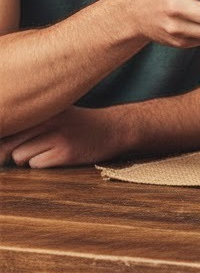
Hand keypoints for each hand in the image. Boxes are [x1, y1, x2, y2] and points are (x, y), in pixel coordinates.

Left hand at [0, 106, 129, 166]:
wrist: (115, 128)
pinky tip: (58, 156)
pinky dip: (42, 165)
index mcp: (42, 107)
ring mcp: (57, 134)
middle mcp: (48, 118)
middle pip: (6, 143)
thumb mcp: (55, 112)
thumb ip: (29, 121)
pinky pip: (36, 165)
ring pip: (18, 156)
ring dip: (27, 159)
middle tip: (26, 152)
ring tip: (45, 152)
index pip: (6, 125)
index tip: (5, 149)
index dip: (2, 141)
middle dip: (8, 153)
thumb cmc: (78, 124)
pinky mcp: (66, 152)